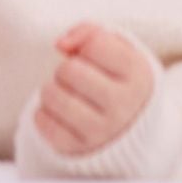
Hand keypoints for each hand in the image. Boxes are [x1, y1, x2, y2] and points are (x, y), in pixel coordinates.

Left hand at [33, 23, 154, 157]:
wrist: (131, 130)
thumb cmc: (118, 80)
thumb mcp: (119, 50)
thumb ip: (90, 33)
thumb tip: (60, 45)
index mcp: (139, 75)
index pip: (94, 44)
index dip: (87, 46)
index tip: (94, 59)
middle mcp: (123, 106)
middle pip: (69, 70)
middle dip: (67, 68)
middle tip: (77, 78)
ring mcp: (102, 131)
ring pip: (52, 94)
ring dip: (52, 89)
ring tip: (66, 93)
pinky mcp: (78, 149)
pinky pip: (42, 121)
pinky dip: (43, 111)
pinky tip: (58, 112)